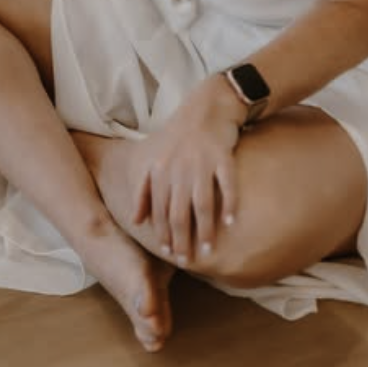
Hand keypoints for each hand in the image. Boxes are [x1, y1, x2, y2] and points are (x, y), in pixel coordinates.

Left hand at [132, 75, 244, 264]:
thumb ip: (144, 190)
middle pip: (178, 211)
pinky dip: (229, 204)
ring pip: (202, 203)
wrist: (207, 106)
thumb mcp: (154, 159)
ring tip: (208, 249)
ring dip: (204, 229)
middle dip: (182, 239)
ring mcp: (201, 162)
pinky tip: (230, 222)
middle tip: (187, 260)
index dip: (163, 234)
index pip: (160, 209)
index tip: (169, 254)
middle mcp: (178, 167)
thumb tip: (136, 221)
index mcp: (160, 169)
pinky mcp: (222, 156)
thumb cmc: (179, 137)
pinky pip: (227, 184)